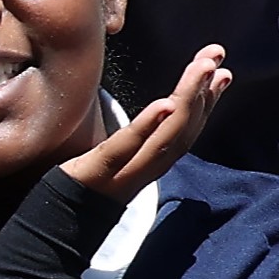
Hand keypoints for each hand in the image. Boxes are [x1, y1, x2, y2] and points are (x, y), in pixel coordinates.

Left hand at [64, 43, 229, 200]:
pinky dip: (149, 125)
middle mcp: (148, 167)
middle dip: (204, 92)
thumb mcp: (117, 154)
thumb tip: (157, 103)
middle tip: (215, 58)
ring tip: (202, 68)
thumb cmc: (87, 181)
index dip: (207, 100)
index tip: (222, 69)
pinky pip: (128, 147)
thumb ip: (138, 133)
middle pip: (184, 129)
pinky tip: (166, 103)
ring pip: (167, 136)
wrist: (56, 220)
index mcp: (152, 160)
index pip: (187, 128)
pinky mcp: (99, 170)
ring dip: (189, 99)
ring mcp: (126, 171)